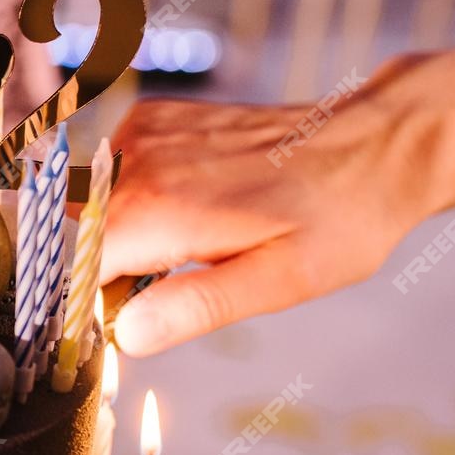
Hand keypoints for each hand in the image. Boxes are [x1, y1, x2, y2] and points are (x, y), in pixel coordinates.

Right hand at [99, 62, 442, 354]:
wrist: (374, 143)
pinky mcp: (154, 119)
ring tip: (204, 236)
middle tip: (191, 274)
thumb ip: (195, 307)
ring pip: (98, 208)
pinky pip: (119, 174)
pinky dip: (145, 196)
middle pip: (86, 240)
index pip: (80, 272)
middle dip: (122, 268)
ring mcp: (143, 132)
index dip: (104, 304)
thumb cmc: (339, 218)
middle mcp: (139, 161)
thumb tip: (127, 335)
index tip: (146, 317)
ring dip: (135, 233)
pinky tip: (200, 200)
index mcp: (159, 208)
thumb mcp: (279, 282)